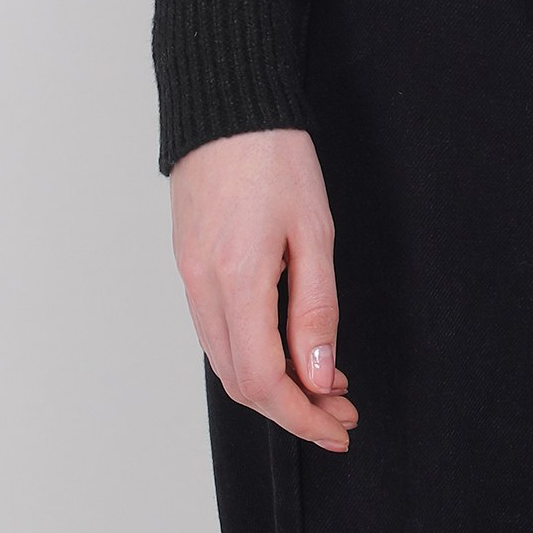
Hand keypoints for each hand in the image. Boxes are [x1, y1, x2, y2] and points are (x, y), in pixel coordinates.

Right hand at [170, 128, 359, 449]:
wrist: (226, 104)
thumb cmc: (275, 156)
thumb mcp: (313, 231)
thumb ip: (316, 308)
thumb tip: (319, 377)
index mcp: (236, 281)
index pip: (262, 382)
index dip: (302, 417)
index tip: (339, 428)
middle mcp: (203, 288)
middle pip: (241, 383)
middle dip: (293, 409)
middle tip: (342, 412)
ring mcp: (190, 277)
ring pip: (227, 361)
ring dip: (275, 385)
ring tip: (325, 383)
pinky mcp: (190, 264)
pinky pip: (217, 332)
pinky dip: (253, 354)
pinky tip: (288, 346)